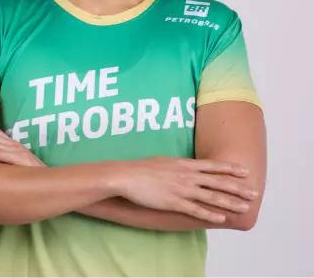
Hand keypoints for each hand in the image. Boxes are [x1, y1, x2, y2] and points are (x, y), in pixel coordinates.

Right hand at [110, 156, 259, 223]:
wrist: (126, 176)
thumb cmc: (141, 168)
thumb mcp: (163, 161)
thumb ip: (177, 165)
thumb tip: (184, 166)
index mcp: (184, 164)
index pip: (213, 166)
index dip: (230, 169)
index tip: (245, 172)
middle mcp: (187, 176)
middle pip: (218, 182)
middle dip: (238, 188)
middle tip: (254, 193)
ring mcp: (182, 189)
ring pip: (211, 197)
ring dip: (230, 203)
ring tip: (244, 208)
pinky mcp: (174, 202)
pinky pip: (195, 209)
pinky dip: (209, 214)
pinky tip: (221, 218)